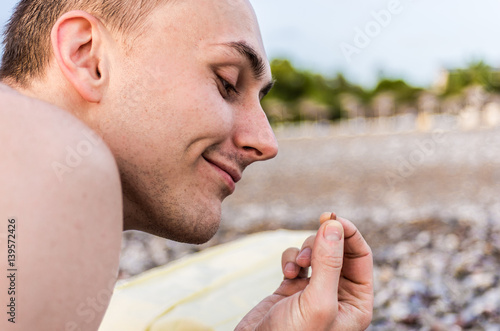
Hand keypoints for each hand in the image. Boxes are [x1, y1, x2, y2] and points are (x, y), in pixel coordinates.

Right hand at [236, 213, 372, 330]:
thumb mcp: (318, 302)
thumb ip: (329, 263)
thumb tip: (333, 224)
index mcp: (356, 303)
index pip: (361, 257)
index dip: (349, 234)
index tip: (331, 219)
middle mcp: (338, 295)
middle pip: (339, 250)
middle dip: (323, 243)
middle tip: (311, 242)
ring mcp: (314, 290)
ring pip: (316, 251)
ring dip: (305, 251)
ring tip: (296, 266)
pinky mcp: (291, 287)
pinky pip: (296, 259)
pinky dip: (290, 259)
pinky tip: (286, 272)